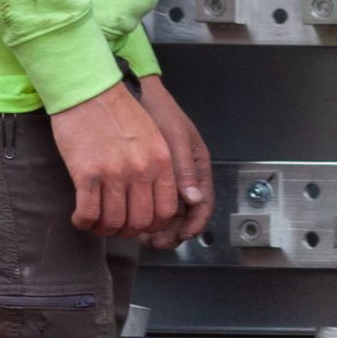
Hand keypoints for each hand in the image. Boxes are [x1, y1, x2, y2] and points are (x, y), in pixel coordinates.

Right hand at [49, 81, 180, 238]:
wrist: (89, 89)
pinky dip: (83, 222)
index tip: (139, 223)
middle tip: (115, 225)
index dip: (151, 225)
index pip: (166, 210)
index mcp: (161, 160)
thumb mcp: (152, 135)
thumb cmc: (118, 110)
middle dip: (126, 231)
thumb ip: (159, 167)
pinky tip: (80, 216)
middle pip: (140, 222)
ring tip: (96, 221)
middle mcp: (141, 169)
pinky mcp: (86, 173)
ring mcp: (114, 173)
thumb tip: (163, 201)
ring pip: (113, 223)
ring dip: (103, 229)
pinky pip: (88, 214)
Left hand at [135, 75, 214, 247]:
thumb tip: (194, 199)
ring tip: (140, 235)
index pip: (204, 204)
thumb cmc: (159, 111)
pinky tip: (132, 219)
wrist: (137, 96)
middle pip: (186, 215)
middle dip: (172, 232)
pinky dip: (145, 216)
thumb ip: (184, 168)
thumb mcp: (174, 138)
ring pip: (169, 214)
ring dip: (158, 228)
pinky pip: (152, 205)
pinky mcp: (150, 179)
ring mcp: (169, 179)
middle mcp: (186, 177)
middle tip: (153, 241)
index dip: (195, 223)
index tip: (181, 235)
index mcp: (198, 167)